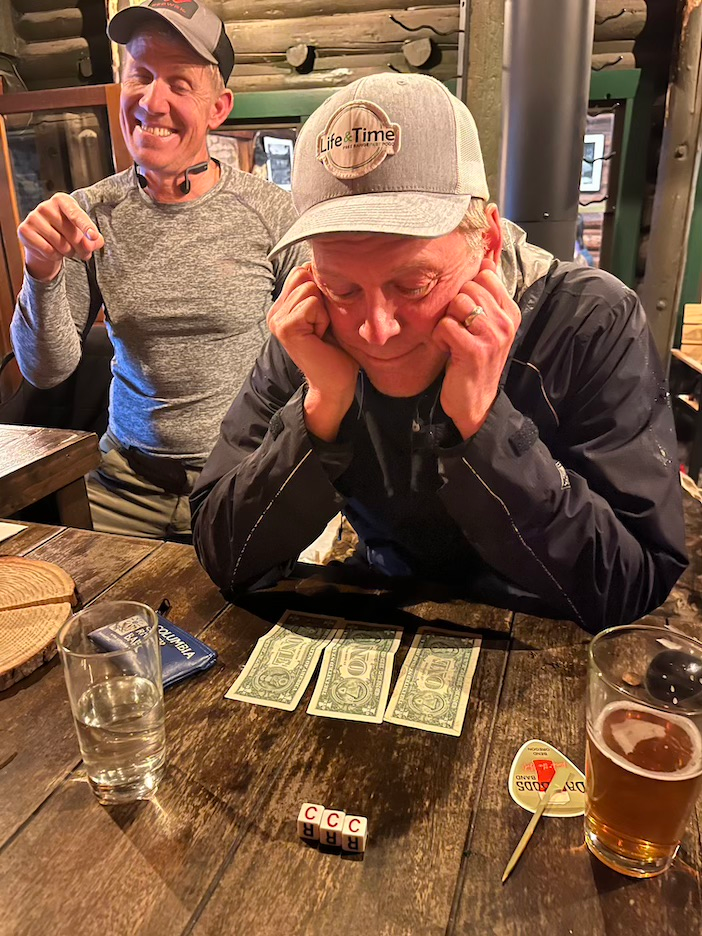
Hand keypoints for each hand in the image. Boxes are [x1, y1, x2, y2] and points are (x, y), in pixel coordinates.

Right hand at [18, 193, 104, 282]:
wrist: (44, 241)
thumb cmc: (68, 233)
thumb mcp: (84, 233)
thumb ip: (94, 239)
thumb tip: (93, 243)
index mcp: (62, 200)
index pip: (76, 214)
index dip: (86, 226)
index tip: (93, 236)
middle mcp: (46, 206)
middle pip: (72, 234)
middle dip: (82, 248)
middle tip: (84, 252)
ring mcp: (33, 217)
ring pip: (62, 245)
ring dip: (69, 253)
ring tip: (66, 249)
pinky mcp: (25, 230)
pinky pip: (49, 251)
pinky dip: (55, 256)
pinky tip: (54, 251)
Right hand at [267, 264, 358, 440]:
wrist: (335, 383)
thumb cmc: (337, 349)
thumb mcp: (328, 312)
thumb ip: (319, 289)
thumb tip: (318, 261)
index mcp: (283, 307)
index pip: (300, 271)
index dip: (320, 288)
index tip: (323, 316)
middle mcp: (275, 312)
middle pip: (303, 275)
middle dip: (321, 297)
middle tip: (323, 325)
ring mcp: (277, 320)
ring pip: (308, 288)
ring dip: (323, 310)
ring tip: (321, 332)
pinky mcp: (285, 327)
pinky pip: (311, 303)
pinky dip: (322, 319)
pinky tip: (320, 337)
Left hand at [432, 258, 520, 438]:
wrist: (477, 403)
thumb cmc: (476, 362)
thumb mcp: (488, 326)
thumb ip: (487, 296)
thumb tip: (485, 263)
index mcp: (511, 312)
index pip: (486, 277)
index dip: (468, 291)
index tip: (467, 314)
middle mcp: (505, 322)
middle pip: (468, 288)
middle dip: (454, 307)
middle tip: (458, 329)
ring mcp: (491, 336)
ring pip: (457, 304)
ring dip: (447, 322)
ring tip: (453, 340)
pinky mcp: (473, 350)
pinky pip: (446, 325)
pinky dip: (440, 337)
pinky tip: (448, 350)